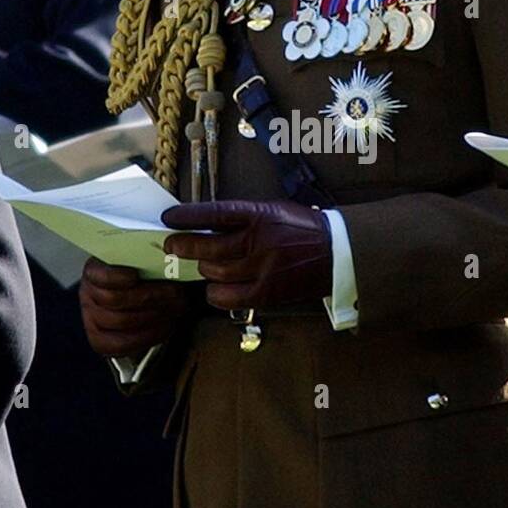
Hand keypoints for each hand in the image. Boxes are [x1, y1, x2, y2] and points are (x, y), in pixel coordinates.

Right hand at [79, 259, 194, 357]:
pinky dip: (149, 336)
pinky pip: (123, 344)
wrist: (134, 298)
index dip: (116, 276)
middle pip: (114, 298)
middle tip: (175, 293)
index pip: (99, 274)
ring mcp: (92, 320)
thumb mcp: (141, 261)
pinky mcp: (100, 341)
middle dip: (150, 296)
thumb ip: (148, 259)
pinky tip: (166, 326)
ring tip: (175, 308)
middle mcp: (88, 295)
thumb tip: (167, 258)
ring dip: (155, 315)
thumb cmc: (140, 276)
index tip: (135, 275)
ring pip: (122, 321)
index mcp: (95, 270)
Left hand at [162, 199, 331, 310]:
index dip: (187, 216)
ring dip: (204, 268)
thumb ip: (244, 217)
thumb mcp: (275, 211)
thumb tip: (207, 224)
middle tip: (171, 245)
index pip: (215, 212)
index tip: (168, 218)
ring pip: (216, 271)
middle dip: (184, 245)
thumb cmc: (303, 230)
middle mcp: (259, 240)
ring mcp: (262, 268)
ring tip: (203, 265)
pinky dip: (215, 293)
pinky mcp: (266, 292)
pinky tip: (215, 288)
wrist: (338, 253)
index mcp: (261, 214)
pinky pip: (228, 296)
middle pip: (209, 246)